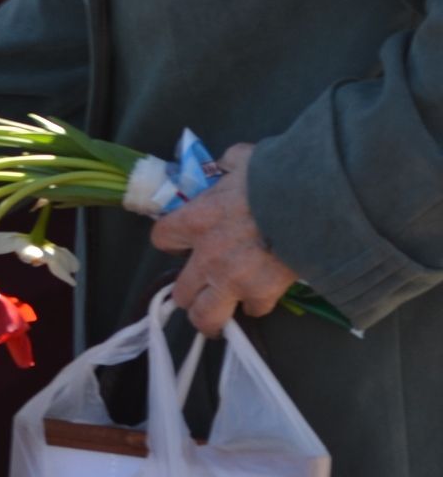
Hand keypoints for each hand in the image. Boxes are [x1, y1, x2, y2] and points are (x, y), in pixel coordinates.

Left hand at [149, 144, 296, 337]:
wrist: (316, 201)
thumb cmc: (277, 175)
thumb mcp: (243, 159)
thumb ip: (228, 165)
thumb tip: (228, 163)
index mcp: (197, 220)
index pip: (161, 239)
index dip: (172, 242)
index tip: (183, 243)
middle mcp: (207, 256)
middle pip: (180, 292)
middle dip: (191, 291)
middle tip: (202, 286)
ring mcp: (233, 280)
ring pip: (205, 317)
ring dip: (212, 315)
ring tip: (220, 312)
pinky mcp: (262, 293)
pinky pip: (253, 309)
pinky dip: (257, 303)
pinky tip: (263, 293)